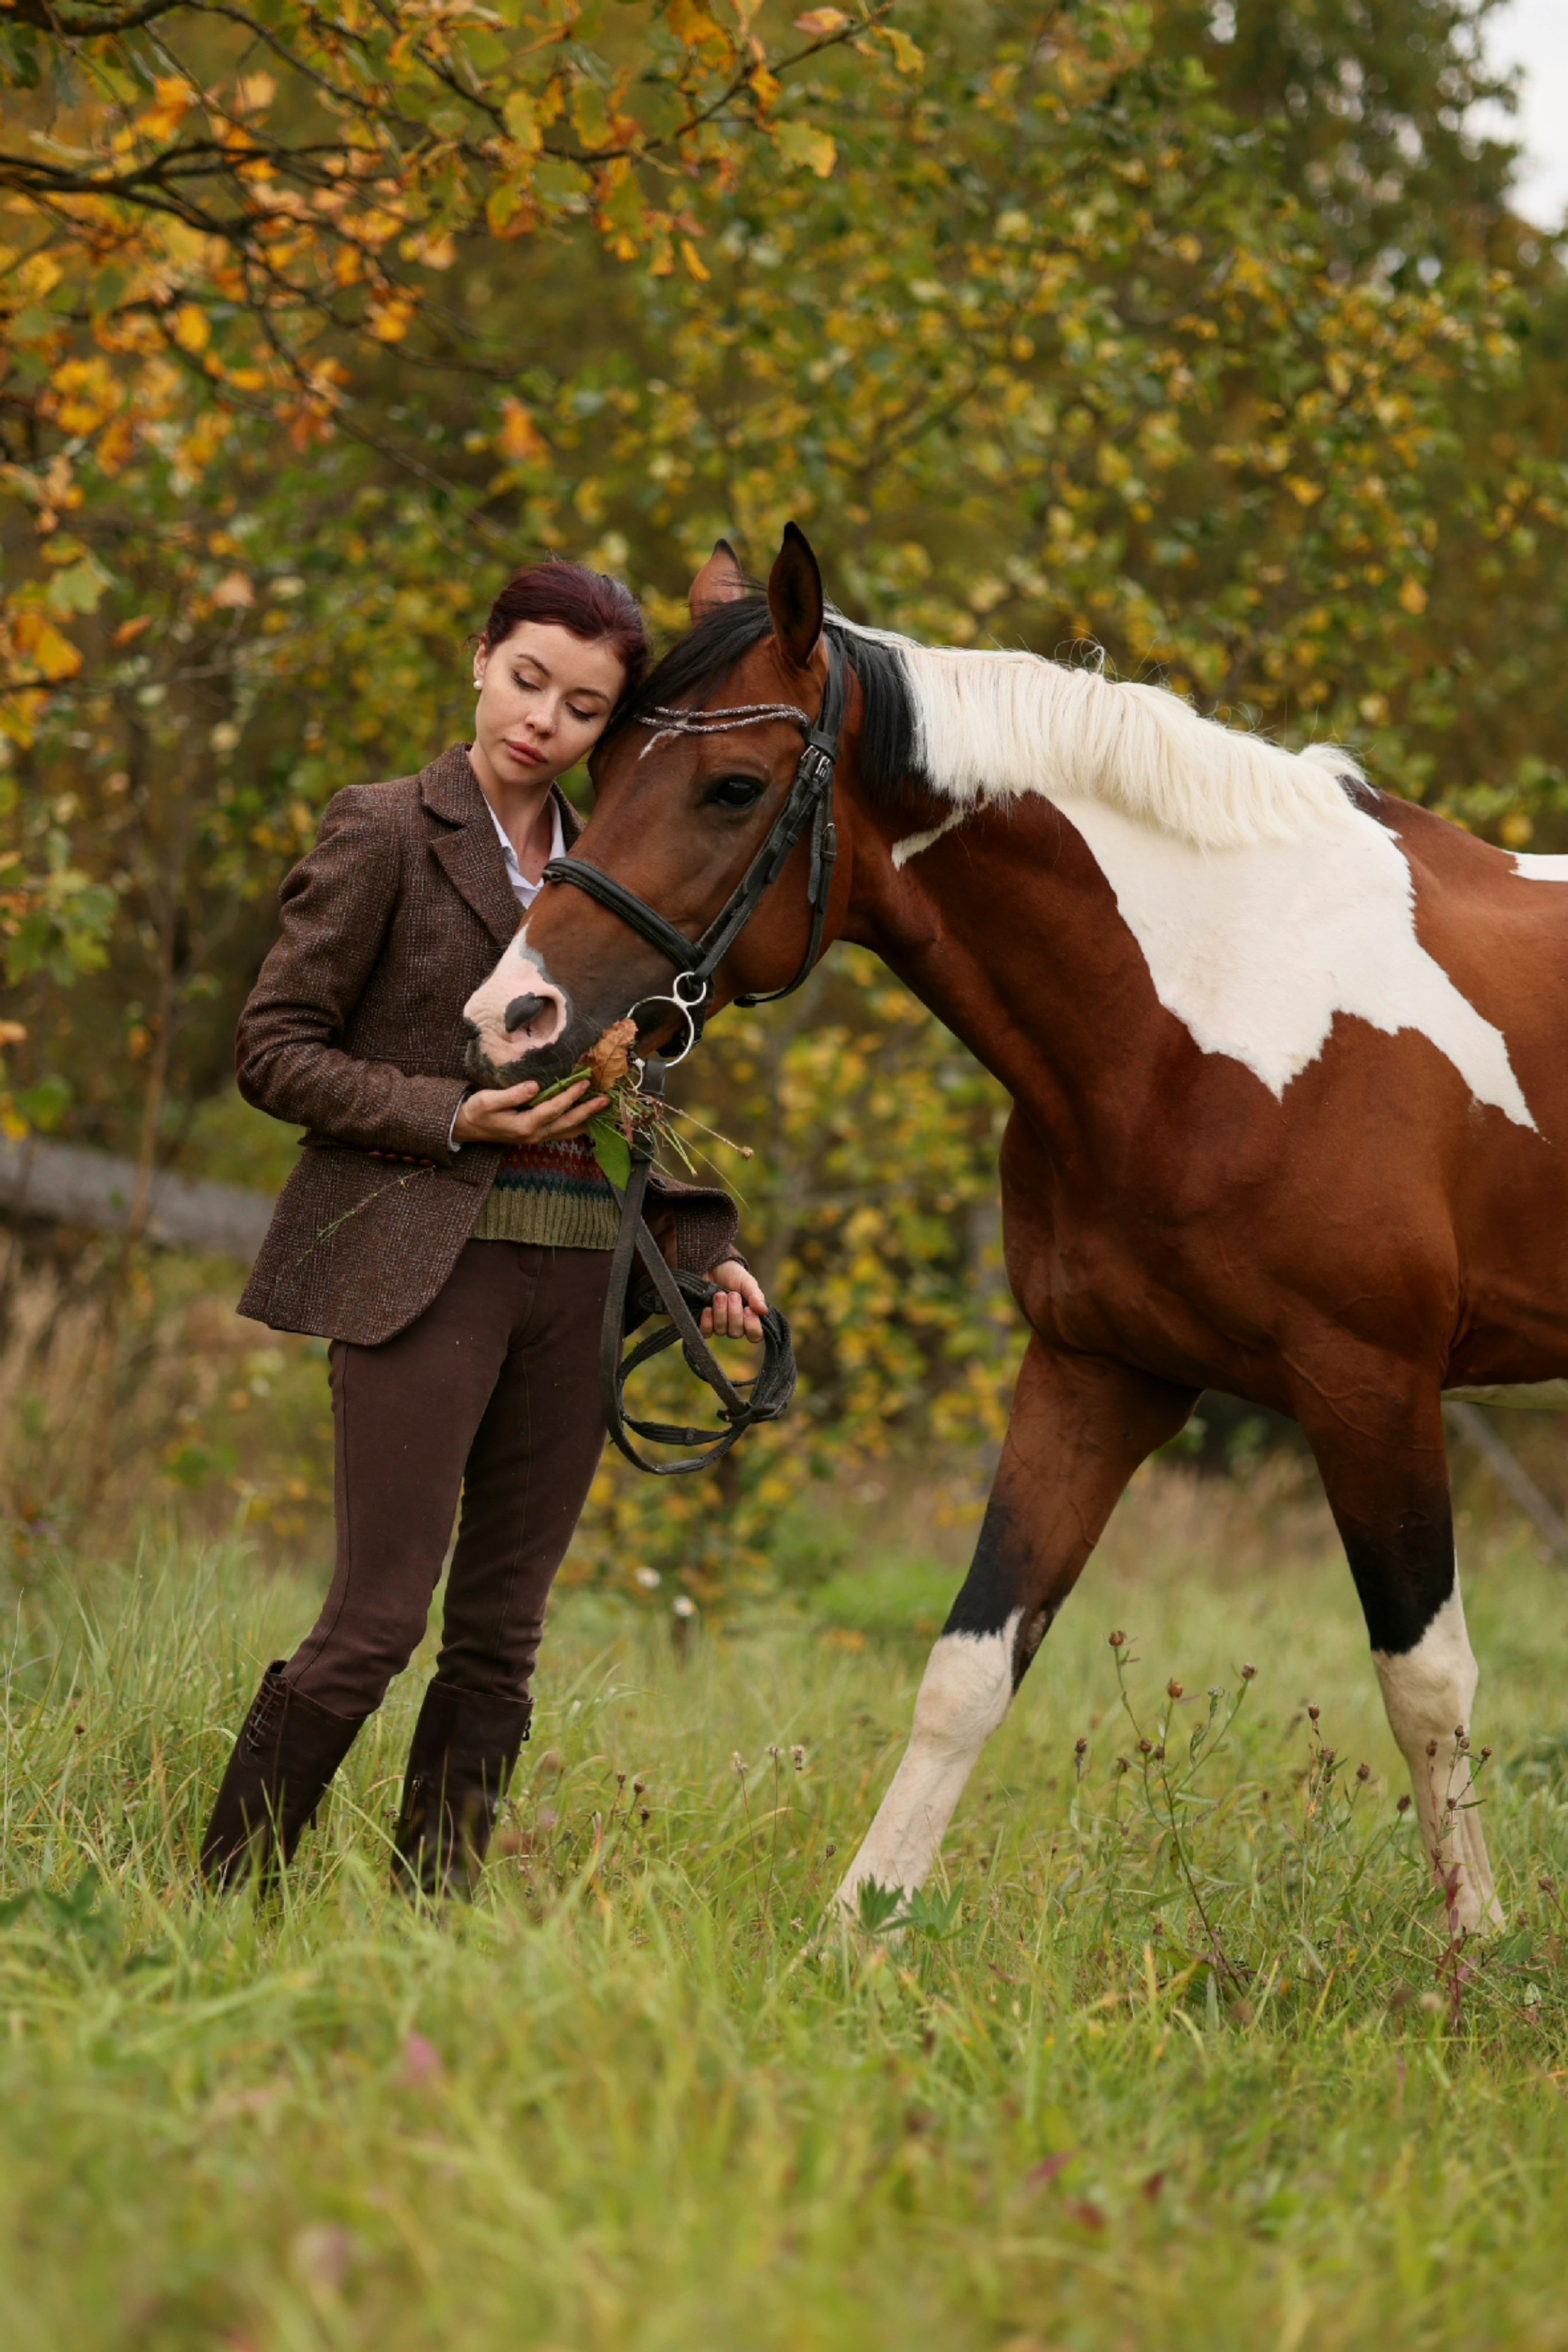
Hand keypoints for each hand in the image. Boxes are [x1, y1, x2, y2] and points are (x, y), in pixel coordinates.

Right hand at [453, 1076, 608, 1148]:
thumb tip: (534, 1086)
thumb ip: (512, 1095)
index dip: (570, 1096)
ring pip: (567, 1130)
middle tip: (605, 1100)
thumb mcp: (488, 1100)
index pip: (553, 1109)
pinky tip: (587, 1118)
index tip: (584, 1083)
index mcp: (524, 1126)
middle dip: (588, 1111)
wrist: (467, 1128)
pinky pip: (562, 1132)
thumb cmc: (477, 1111)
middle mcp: (534, 1135)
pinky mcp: (536, 1136)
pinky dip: (577, 1125)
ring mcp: (536, 1138)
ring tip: (602, 1108)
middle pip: (567, 1123)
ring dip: (586, 1119)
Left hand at [700, 1259, 767, 1343]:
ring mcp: (719, 1325)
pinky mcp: (704, 1323)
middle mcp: (735, 1325)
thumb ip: (755, 1296)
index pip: (755, 1335)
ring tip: (719, 1295)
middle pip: (737, 1333)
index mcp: (750, 1317)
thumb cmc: (733, 1275)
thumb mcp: (747, 1282)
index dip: (752, 1327)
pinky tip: (707, 1309)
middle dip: (734, 1313)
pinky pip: (706, 1332)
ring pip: (721, 1331)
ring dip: (720, 1312)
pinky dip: (707, 1322)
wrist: (711, 1266)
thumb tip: (764, 1311)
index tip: (748, 1310)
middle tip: (732, 1294)